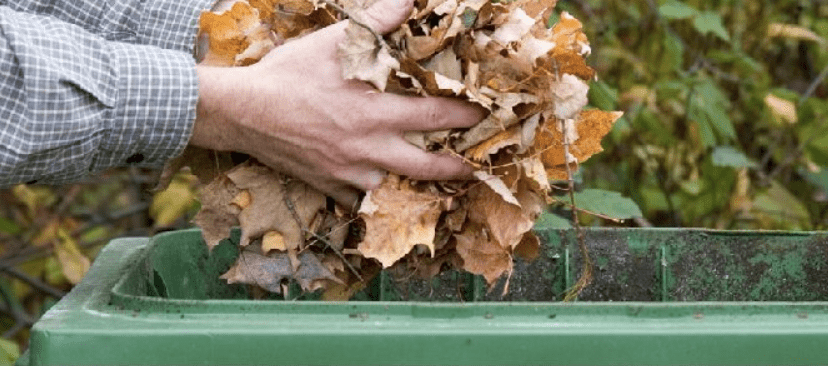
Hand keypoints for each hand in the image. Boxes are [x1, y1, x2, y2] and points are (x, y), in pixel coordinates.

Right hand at [191, 0, 484, 207]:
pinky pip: (356, 194)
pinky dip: (367, 187)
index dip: (465, 117)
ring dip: (406, 177)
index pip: (434, 116)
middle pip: (424, 166)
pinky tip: (370, 177)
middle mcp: (368, 147)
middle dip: (454, 168)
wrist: (243, 112)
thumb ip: (376, 23)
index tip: (483, 116)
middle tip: (472, 168)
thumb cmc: (289, 75)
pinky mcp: (327, 183)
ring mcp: (348, 170)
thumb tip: (407, 3)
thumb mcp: (333, 41)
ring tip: (417, 171)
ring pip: (391, 183)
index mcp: (375, 112)